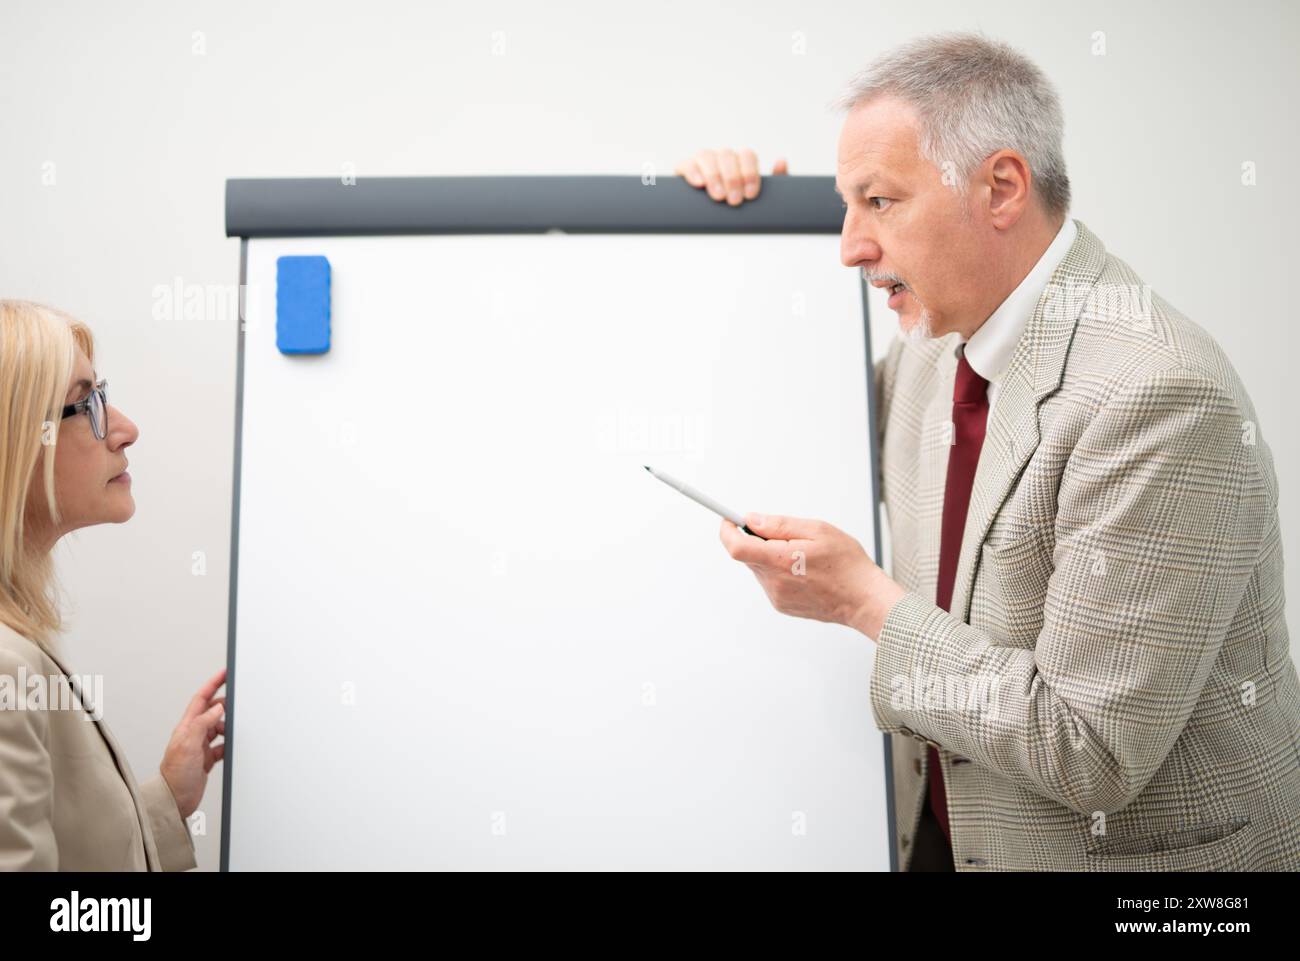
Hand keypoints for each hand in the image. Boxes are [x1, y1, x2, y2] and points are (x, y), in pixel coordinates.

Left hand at [158, 667, 225, 818]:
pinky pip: (222, 745)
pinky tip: (233, 745)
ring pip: (219, 727)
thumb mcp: (188, 746)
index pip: (201, 699)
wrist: (174, 800)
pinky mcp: (207, 759)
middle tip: (239, 701)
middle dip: (226, 704)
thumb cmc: (175, 776)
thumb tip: (216, 708)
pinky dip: (229, 743)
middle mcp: (193, 734)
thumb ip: (201, 724)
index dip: (213, 684)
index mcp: (186, 727)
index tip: (225, 673)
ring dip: (228, 726)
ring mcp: (200, 746)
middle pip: (212, 711)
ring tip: (236, 728)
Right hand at [674, 148, 788, 204]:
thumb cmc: (742, 208)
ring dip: (714, 175)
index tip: (751, 195)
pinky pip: (686, 164)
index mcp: (741, 161)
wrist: (717, 222)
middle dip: (732, 178)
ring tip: (718, 196)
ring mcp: (703, 162)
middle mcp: (722, 158)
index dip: (749, 173)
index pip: (747, 155)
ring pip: (707, 156)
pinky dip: (692, 171)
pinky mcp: (685, 171)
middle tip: (734, 201)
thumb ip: (776, 182)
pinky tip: (699, 184)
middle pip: (728, 155)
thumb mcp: (762, 199)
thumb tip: (781, 162)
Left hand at [719, 513, 906, 639]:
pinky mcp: (781, 605)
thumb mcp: (817, 531)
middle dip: (758, 540)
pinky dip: (779, 571)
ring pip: (760, 567)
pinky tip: (804, 570)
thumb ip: (779, 525)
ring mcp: (776, 596)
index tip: (729, 520)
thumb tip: (752, 520)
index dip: (727, 530)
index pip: (736, 547)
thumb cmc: (847, 565)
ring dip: (771, 556)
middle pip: (748, 555)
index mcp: (780, 561)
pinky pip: (770, 580)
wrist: (863, 599)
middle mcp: (773, 582)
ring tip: (803, 555)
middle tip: (787, 535)